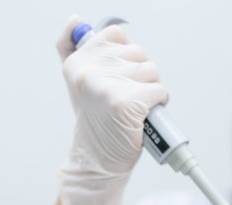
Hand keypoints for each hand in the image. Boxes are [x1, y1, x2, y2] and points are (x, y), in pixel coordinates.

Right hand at [56, 16, 167, 204]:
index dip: (126, 56)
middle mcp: (88, 71)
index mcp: (77, 61)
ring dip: (150, 90)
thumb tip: (75, 19)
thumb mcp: (77, 82)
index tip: (118, 76)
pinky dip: (159, 103)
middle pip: (139, 53)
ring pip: (152, 71)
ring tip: (134, 107)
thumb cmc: (95, 120)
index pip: (116, 34)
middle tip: (125, 97)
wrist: (98, 159)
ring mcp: (107, 86)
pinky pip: (160, 90)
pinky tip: (145, 115)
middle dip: (140, 75)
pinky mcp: (126, 103)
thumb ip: (71, 47)